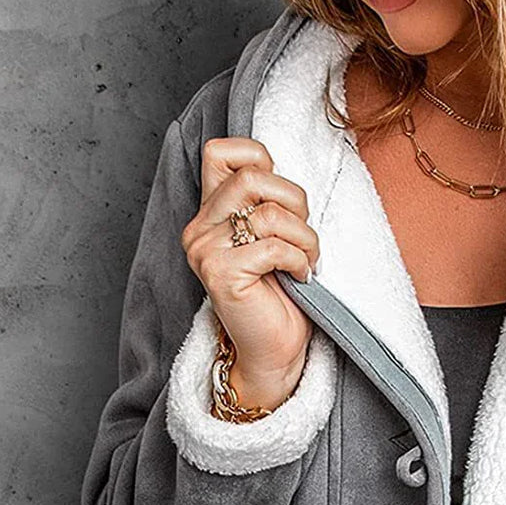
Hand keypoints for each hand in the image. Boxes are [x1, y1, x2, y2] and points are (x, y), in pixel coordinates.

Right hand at [180, 138, 320, 406]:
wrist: (273, 353)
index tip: (281, 200)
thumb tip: (281, 169)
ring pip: (268, 213)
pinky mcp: (221, 275)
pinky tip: (301, 277)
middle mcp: (199, 229)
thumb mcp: (272, 236)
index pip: (221, 151)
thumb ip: (265, 202)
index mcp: (209, 213)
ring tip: (306, 260)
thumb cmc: (280, 296)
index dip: (260, 160)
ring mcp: (206, 252)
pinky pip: (273, 247)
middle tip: (303, 236)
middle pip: (252, 177)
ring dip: (304, 237)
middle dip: (294, 201)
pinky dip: (298, 260)